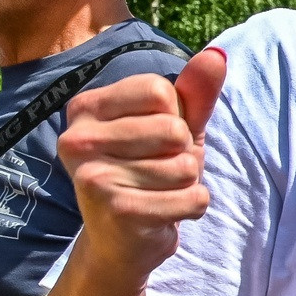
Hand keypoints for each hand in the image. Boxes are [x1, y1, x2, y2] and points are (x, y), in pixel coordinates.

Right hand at [58, 48, 227, 282]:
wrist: (122, 241)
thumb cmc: (149, 172)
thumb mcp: (175, 126)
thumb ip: (194, 91)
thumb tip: (218, 54)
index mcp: (84, 108)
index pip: (160, 91)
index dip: (175, 118)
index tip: (153, 141)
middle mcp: (77, 139)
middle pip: (174, 130)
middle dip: (182, 155)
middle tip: (157, 173)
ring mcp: (92, 177)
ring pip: (185, 167)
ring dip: (186, 184)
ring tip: (158, 193)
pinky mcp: (117, 211)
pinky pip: (192, 199)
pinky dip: (191, 208)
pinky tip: (162, 215)